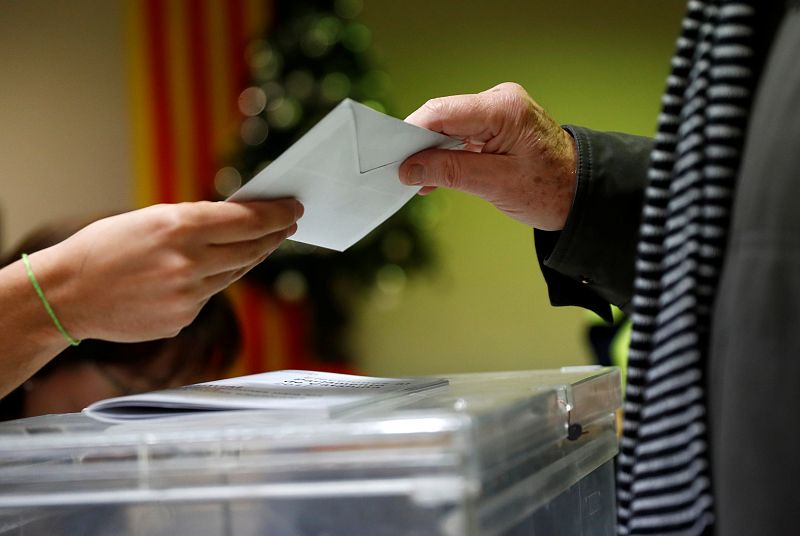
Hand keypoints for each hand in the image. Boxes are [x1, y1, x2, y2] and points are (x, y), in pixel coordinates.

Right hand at [30, 199, 301, 341]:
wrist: (67, 296)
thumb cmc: (104, 248)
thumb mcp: (149, 219)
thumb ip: (195, 222)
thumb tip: (237, 222)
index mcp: (179, 227)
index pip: (247, 220)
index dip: (276, 214)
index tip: (294, 208)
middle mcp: (189, 262)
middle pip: (252, 248)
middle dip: (274, 235)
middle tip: (288, 224)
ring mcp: (188, 295)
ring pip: (235, 272)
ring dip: (251, 256)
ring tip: (261, 243)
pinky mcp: (184, 319)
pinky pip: (210, 294)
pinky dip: (213, 280)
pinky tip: (205, 271)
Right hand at [399, 82, 576, 230]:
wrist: (583, 193)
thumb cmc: (550, 189)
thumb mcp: (495, 185)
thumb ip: (449, 172)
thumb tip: (409, 169)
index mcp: (503, 108)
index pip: (441, 112)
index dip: (411, 133)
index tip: (393, 159)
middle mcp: (500, 101)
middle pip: (442, 116)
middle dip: (418, 144)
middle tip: (400, 172)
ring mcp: (499, 111)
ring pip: (449, 126)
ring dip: (432, 152)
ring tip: (417, 180)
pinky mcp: (498, 124)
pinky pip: (461, 134)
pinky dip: (447, 154)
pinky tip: (434, 177)